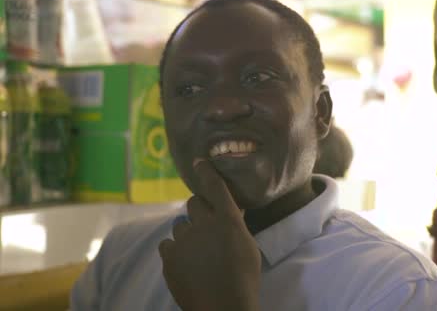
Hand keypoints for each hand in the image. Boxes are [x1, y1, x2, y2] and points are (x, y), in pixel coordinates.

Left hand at [159, 160, 260, 310]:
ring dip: (187, 233)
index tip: (199, 162)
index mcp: (227, 220)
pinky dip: (175, 251)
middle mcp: (203, 224)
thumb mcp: (248, 246)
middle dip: (199, 209)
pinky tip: (185, 263)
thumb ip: (235, 225)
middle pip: (193, 203)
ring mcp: (183, 240)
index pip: (215, 186)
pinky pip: (167, 245)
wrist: (223, 306)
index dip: (206, 172)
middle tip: (206, 225)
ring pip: (179, 225)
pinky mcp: (169, 257)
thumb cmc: (244, 278)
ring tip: (197, 252)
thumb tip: (230, 211)